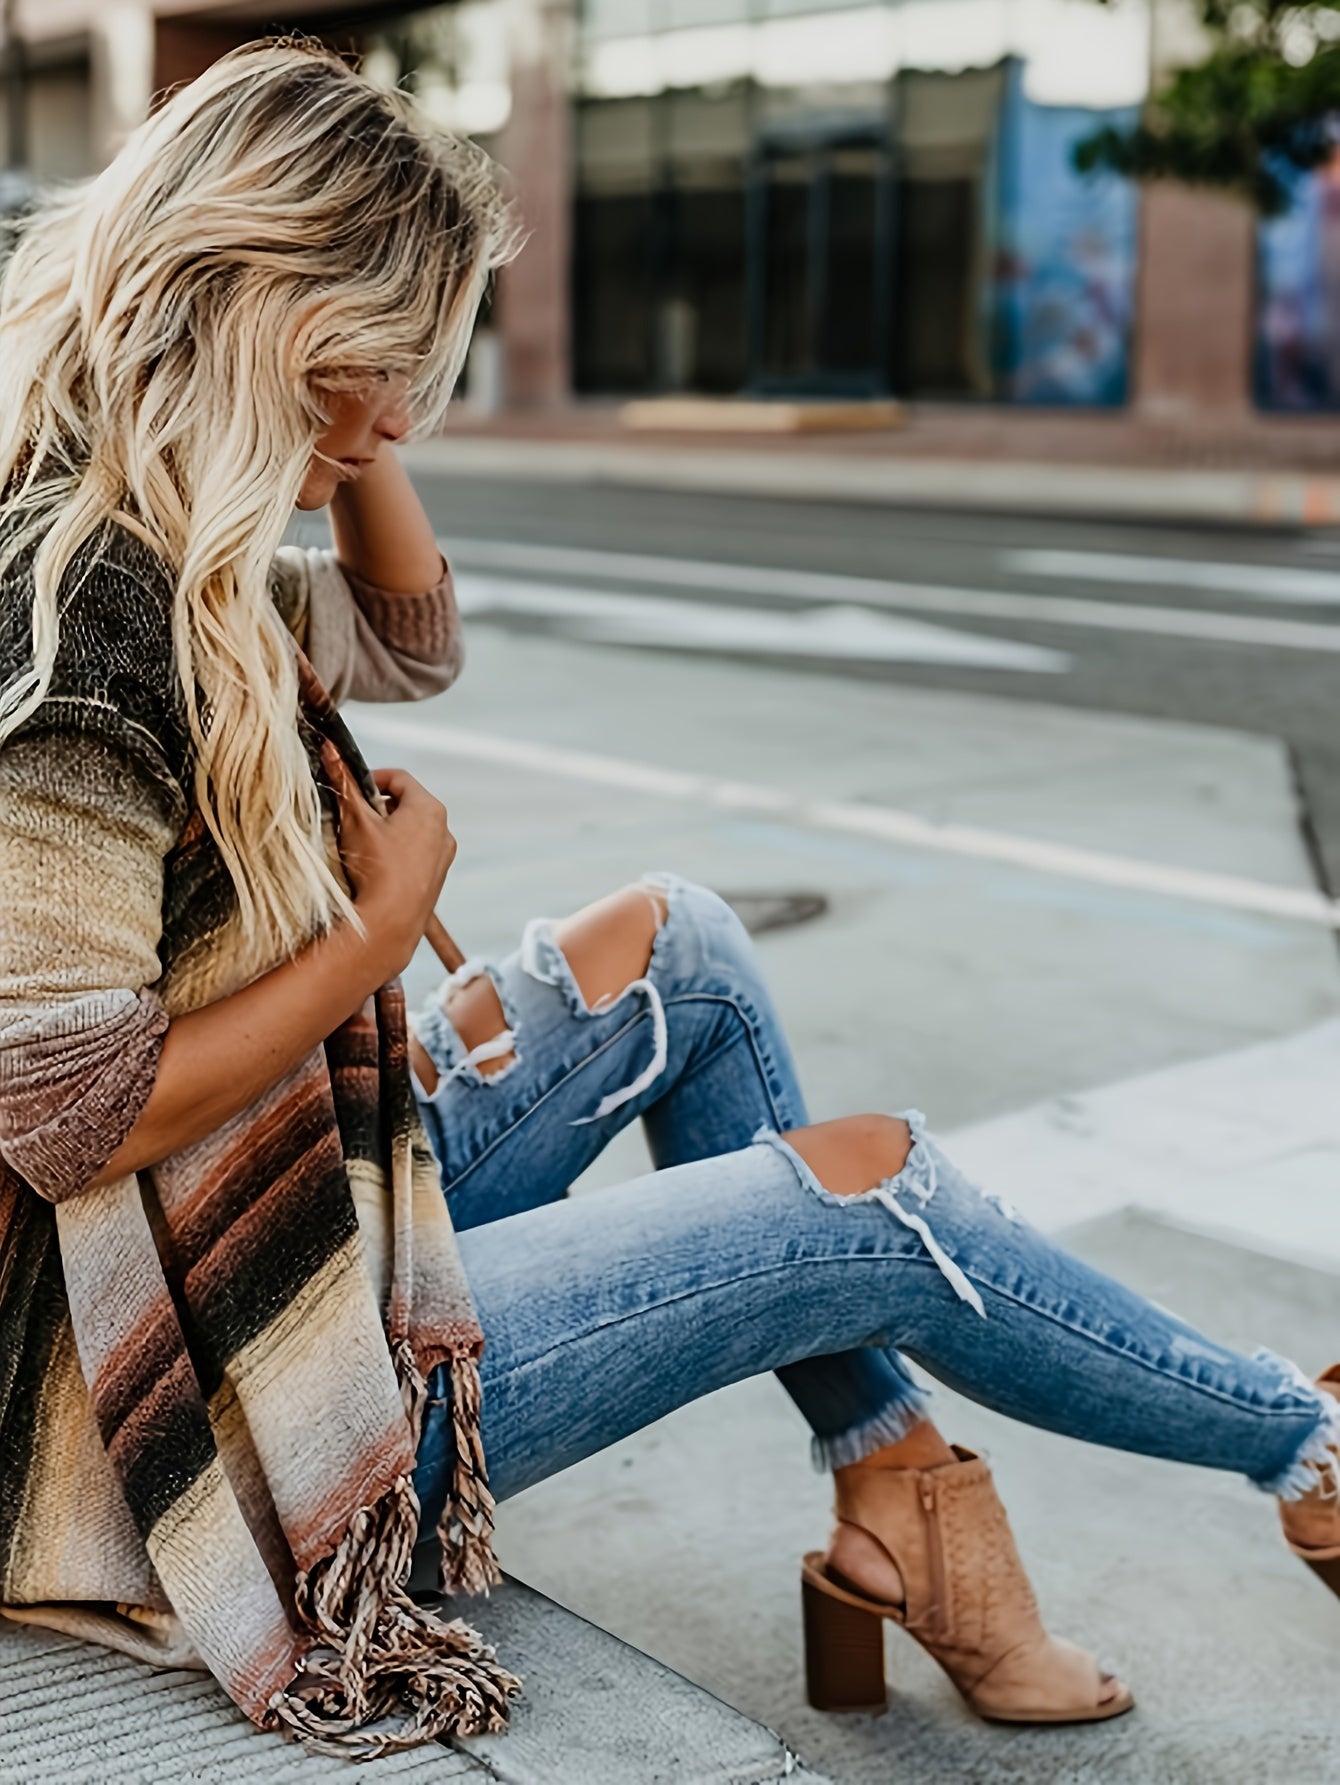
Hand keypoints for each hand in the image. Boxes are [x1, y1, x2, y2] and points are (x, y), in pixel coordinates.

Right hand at [322, 742, 455, 977]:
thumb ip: (342, 782)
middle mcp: (443, 830)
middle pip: (406, 804)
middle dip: (378, 807)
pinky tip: (375, 868)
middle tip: (353, 817)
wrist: (389, 924)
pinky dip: (395, 854)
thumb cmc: (375, 869)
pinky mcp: (435, 880)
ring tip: (361, 844)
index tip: (351, 789)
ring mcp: (442, 857)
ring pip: (411, 831)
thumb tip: (329, 749)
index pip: (398, 778)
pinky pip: (414, 856)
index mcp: (429, 809)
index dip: (370, 778)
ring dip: (386, 832)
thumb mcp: (354, 820)